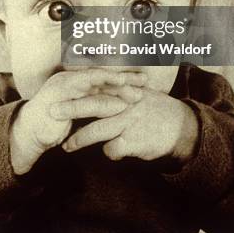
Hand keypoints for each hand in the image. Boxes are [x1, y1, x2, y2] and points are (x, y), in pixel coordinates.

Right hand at [10, 68, 146, 173]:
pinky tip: (120, 106)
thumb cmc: (55, 121)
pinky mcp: (60, 97)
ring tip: (137, 91)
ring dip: (118, 87)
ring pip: (96, 81)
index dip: (123, 74)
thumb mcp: (79, 109)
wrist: (30, 132)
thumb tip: (118, 100)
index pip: (104, 73)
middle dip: (124, 77)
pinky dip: (104, 101)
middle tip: (145, 81)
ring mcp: (64, 85)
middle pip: (103, 73)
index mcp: (76, 77)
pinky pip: (86, 98)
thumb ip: (94, 101)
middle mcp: (71, 77)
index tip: (143, 79)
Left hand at [62, 87, 198, 163]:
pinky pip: (113, 149)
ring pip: (98, 130)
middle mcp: (125, 103)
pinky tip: (111, 151)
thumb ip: (118, 88)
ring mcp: (130, 122)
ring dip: (79, 139)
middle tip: (51, 111)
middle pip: (93, 104)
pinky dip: (109, 151)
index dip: (76, 88)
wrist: (181, 126)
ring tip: (66, 147)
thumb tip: (96, 81)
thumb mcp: (138, 92)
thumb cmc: (155, 108)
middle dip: (70, 108)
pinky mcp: (135, 140)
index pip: (97, 86)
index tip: (58, 90)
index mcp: (124, 89)